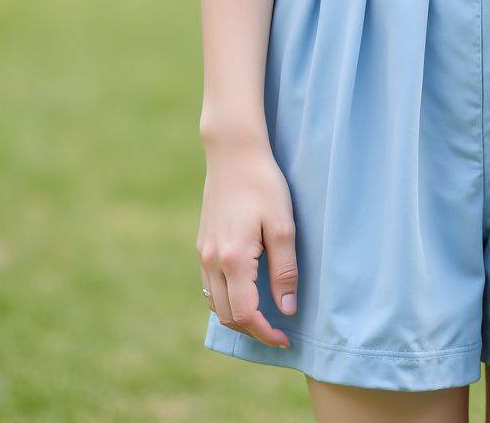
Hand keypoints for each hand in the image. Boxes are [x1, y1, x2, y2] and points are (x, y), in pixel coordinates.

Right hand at [196, 138, 297, 348]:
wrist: (233, 153)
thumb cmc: (263, 184)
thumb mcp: (283, 225)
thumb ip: (285, 270)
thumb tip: (288, 308)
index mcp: (233, 259)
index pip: (245, 314)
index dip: (265, 332)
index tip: (285, 337)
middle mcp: (212, 261)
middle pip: (227, 315)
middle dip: (253, 329)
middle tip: (279, 328)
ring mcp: (203, 253)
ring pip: (215, 303)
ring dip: (238, 315)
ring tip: (265, 312)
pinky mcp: (202, 243)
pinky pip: (210, 285)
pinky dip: (227, 297)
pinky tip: (247, 289)